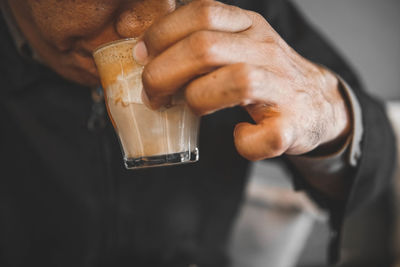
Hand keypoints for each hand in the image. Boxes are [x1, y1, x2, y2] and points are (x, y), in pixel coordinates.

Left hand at [134, 0, 350, 160]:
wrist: (318, 103)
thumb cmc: (265, 75)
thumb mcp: (238, 44)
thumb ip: (201, 41)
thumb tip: (147, 54)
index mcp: (249, 27)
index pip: (201, 12)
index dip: (162, 34)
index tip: (142, 56)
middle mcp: (267, 51)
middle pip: (206, 47)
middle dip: (163, 73)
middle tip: (152, 95)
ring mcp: (283, 88)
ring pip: (237, 81)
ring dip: (198, 100)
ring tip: (191, 109)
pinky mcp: (293, 125)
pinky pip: (265, 136)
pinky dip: (244, 142)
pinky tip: (238, 135)